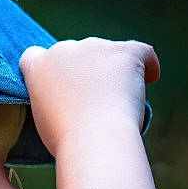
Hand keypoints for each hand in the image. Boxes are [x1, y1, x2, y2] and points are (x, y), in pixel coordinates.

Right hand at [20, 38, 160, 158]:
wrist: (94, 138)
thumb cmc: (68, 140)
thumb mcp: (46, 122)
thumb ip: (54, 103)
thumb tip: (73, 104)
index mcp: (38, 66)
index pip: (36, 56)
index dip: (53, 70)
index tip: (64, 86)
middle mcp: (64, 49)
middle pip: (76, 54)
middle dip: (86, 72)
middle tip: (96, 102)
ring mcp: (95, 47)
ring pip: (109, 53)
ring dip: (114, 71)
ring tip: (121, 100)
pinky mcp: (124, 52)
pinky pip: (142, 52)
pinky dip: (148, 64)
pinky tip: (151, 79)